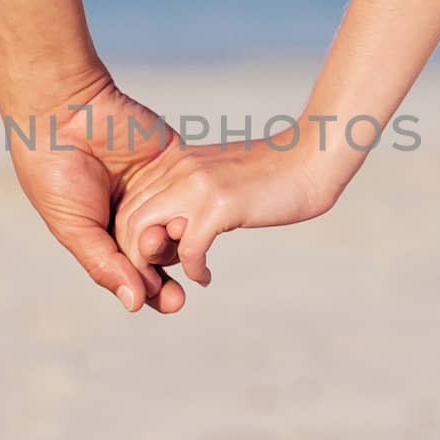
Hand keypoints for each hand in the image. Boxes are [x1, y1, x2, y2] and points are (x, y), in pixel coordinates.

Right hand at [5, 73, 186, 313]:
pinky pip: (191, 190)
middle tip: (176, 291)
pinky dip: (197, 207)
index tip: (171, 302)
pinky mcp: (172, 162)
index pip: (133, 271)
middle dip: (169, 273)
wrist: (63, 111)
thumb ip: (104, 264)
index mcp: (102, 232)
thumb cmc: (54, 171)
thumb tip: (134, 303)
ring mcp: (154, 188)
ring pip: (179, 227)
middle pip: (160, 255)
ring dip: (182, 242)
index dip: (151, 289)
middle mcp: (130, 214)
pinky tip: (198, 222)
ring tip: (175, 244)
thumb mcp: (73, 225)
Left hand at [112, 121, 336, 286]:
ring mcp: (196, 184)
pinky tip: (206, 277)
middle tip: (157, 280)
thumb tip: (173, 230)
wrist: (312, 157)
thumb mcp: (217, 178)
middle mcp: (177, 168)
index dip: (131, 239)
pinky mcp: (220, 204)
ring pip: (146, 235)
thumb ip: (190, 197)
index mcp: (173, 160)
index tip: (152, 261)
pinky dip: (194, 270)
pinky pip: (189, 250)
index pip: (128, 204)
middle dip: (135, 259)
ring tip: (175, 282)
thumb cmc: (272, 175)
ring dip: (156, 268)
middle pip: (128, 221)